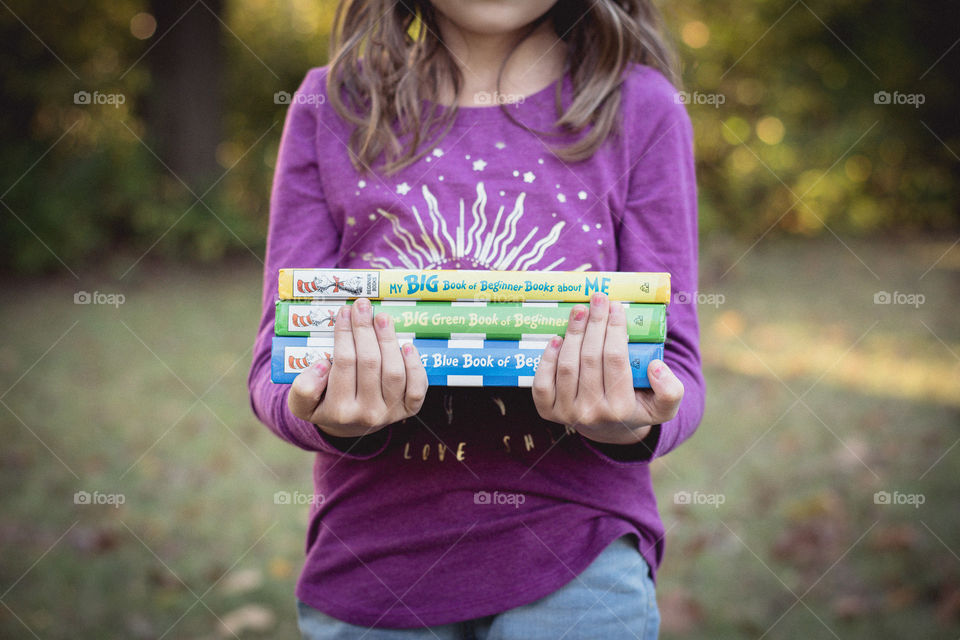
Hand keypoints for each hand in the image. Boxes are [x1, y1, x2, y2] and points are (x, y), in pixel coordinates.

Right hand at [287, 298, 427, 437]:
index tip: (344, 312)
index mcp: (338, 411)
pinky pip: (417, 388)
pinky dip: (414, 366)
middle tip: (362, 306)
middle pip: (369, 364)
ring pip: (394, 373)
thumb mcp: (301, 403)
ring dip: (389, 341)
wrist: (348, 427)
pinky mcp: (408, 409)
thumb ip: (303, 387)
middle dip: (365, 330)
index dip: (345, 334)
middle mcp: (366, 414)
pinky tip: (407, 345)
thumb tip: (323, 365)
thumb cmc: (325, 406)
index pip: (344, 364)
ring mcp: (390, 412)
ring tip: (382, 318)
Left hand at [531, 293, 683, 444]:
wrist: (610, 430)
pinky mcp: (548, 412)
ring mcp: (567, 414)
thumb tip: (656, 367)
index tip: (616, 306)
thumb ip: (671, 390)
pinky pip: (542, 383)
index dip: (614, 329)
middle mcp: (592, 413)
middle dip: (594, 323)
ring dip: (572, 334)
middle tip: (597, 299)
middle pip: (590, 358)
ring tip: (579, 310)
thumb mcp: (665, 406)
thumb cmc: (639, 408)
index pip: (616, 360)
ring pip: (567, 366)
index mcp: (621, 410)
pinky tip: (556, 338)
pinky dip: (547, 358)